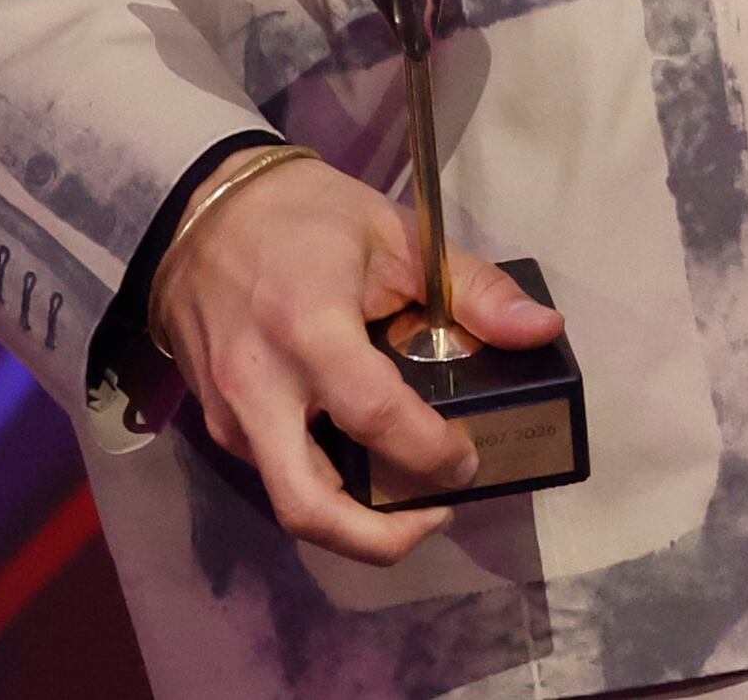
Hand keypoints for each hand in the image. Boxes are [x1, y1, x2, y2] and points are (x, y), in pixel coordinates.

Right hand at [145, 151, 567, 562]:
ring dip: (351, 522)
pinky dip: (323, 484)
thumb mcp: (397, 235)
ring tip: (409, 499)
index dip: (431, 451)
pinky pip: (273, 472)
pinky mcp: (215, 423)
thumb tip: (544, 330)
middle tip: (435, 514)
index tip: (469, 458)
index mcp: (310, 329)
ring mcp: (229, 413)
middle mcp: (260, 386)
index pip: (375, 417)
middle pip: (310, 507)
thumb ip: (473, 289)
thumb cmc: (306, 215)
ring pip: (289, 502)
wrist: (203, 207)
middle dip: (379, 539)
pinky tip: (363, 459)